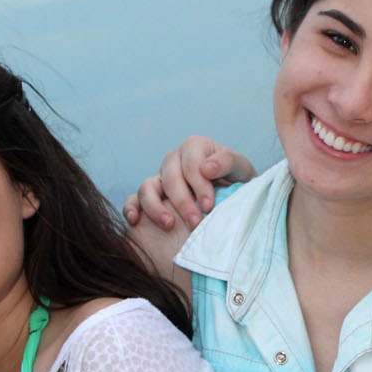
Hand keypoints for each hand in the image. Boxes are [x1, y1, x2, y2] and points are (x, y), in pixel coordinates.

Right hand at [121, 136, 254, 230]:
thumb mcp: (240, 168)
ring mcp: (159, 177)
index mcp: (195, 147)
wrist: (234, 195)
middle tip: (195, 222)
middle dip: (182, 201)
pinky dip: (131, 208)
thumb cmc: (236, 180)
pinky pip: (134, 199)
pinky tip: (135, 221)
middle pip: (169, 177)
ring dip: (155, 207)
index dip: (199, 185)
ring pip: (147, 187)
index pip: (191, 164)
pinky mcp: (150, 195)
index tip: (209, 206)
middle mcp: (174, 159)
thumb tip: (206, 168)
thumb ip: (227, 162)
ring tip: (169, 225)